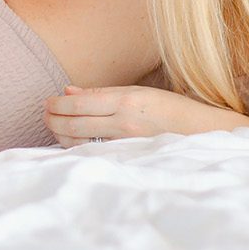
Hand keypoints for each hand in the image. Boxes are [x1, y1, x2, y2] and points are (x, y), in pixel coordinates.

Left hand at [44, 84, 248, 146]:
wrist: (205, 134)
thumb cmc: (172, 109)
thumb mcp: (139, 93)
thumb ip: (102, 93)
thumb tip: (68, 91)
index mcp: (126, 100)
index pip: (79, 103)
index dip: (57, 104)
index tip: (46, 103)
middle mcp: (124, 122)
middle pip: (74, 123)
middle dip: (53, 120)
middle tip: (43, 115)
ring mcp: (127, 143)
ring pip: (80, 140)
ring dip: (60, 134)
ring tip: (53, 128)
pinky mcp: (130, 158)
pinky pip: (95, 152)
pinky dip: (79, 147)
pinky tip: (72, 144)